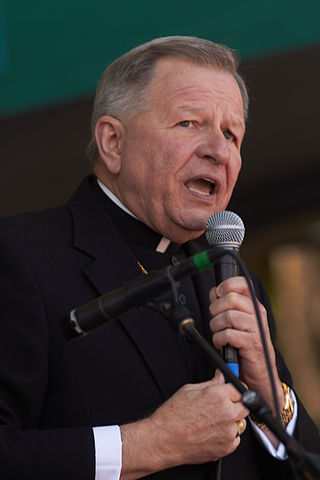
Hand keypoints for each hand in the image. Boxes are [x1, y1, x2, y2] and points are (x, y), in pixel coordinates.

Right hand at [120, 370, 247, 478]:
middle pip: (245, 406)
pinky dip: (227, 436)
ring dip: (231, 421)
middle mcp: (226, 413)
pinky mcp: (226, 447)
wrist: (164, 439)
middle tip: (224, 406)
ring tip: (212, 421)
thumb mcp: (189, 390)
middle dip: (237, 404)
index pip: (240, 388)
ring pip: (240, 423)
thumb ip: (210, 383)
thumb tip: (220, 377)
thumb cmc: (172, 416)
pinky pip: (235, 438)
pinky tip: (212, 432)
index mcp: (218, 396)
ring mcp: (228, 432)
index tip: (233, 392)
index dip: (235, 389)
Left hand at [209, 277, 283, 414]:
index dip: (226, 285)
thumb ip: (225, 306)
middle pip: (230, 299)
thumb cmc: (245, 348)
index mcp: (254, 306)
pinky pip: (228, 334)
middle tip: (216, 321)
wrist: (259, 374)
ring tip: (218, 334)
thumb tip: (213, 291)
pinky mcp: (252, 343)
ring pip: (227, 316)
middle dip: (215, 310)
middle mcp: (257, 314)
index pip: (242, 284)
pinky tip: (222, 344)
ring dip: (216, 326)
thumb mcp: (236, 323)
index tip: (217, 294)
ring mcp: (256, 328)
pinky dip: (219, 340)